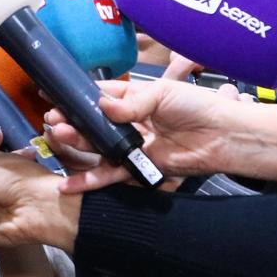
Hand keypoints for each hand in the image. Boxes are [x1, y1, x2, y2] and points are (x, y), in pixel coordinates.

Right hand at [45, 78, 242, 193]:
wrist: (223, 135)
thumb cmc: (198, 107)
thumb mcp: (163, 93)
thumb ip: (131, 103)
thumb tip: (102, 107)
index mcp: (135, 99)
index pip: (100, 97)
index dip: (78, 97)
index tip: (54, 96)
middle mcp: (131, 123)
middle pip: (93, 124)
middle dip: (71, 122)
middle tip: (53, 120)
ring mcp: (133, 146)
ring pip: (97, 148)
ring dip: (76, 145)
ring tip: (58, 137)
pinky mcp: (139, 167)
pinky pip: (110, 174)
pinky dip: (89, 180)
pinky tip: (69, 184)